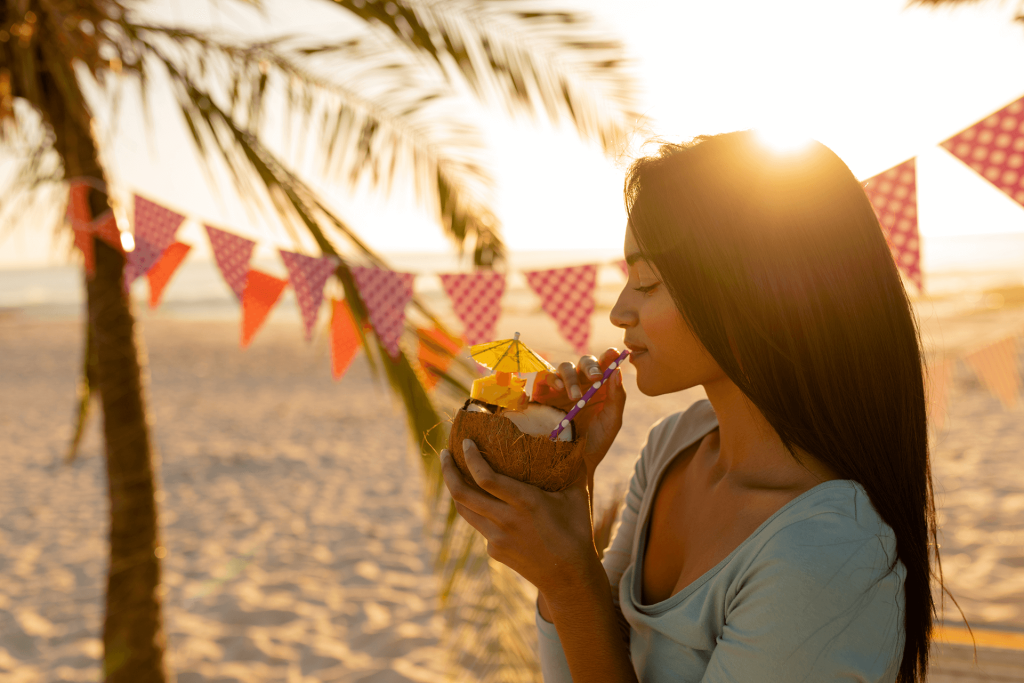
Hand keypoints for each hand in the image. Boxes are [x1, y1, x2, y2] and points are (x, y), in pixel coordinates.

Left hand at [439, 439, 601, 598]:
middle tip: (444, 453)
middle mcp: (506, 520)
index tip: (465, 442)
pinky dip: (478, 509)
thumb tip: (574, 438)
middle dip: (448, 470)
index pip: (486, 478)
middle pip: (462, 494)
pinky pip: (480, 525)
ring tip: (452, 472)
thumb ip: (572, 467)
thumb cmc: (577, 533)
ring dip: (454, 489)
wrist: (570, 579)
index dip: (471, 458)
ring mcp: (496, 539)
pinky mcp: (494, 551)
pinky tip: (484, 500)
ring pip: (464, 510)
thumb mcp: (577, 496)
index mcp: (525, 502)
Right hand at [531, 348, 626, 474]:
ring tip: (575, 397)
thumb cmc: (596, 443)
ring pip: (563, 368)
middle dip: (590, 366)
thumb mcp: (612, 422)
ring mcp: (560, 388)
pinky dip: (548, 380)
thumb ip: (617, 398)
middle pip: (583, 362)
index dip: (608, 356)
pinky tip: (556, 390)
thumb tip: (617, 372)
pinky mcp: (542, 396)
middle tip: (596, 378)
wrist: (573, 464)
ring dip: (570, 378)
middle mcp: (581, 383)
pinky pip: (542, 379)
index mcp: (600, 387)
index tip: (614, 354)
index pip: (604, 364)